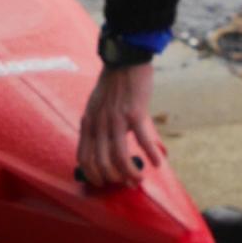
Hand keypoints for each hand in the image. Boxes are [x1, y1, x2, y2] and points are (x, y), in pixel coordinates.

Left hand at [77, 62, 162, 186]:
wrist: (125, 60)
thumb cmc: (112, 84)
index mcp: (88, 122)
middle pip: (101, 163)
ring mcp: (116, 118)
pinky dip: (150, 154)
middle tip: (125, 183)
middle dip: (114, 178)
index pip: (84, 158)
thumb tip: (102, 149)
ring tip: (139, 179)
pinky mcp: (135, 112)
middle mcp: (99, 123)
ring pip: (119, 156)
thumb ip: (97, 126)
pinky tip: (157, 162)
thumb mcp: (95, 106)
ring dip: (130, 173)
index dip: (93, 175)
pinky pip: (142, 139)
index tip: (105, 182)